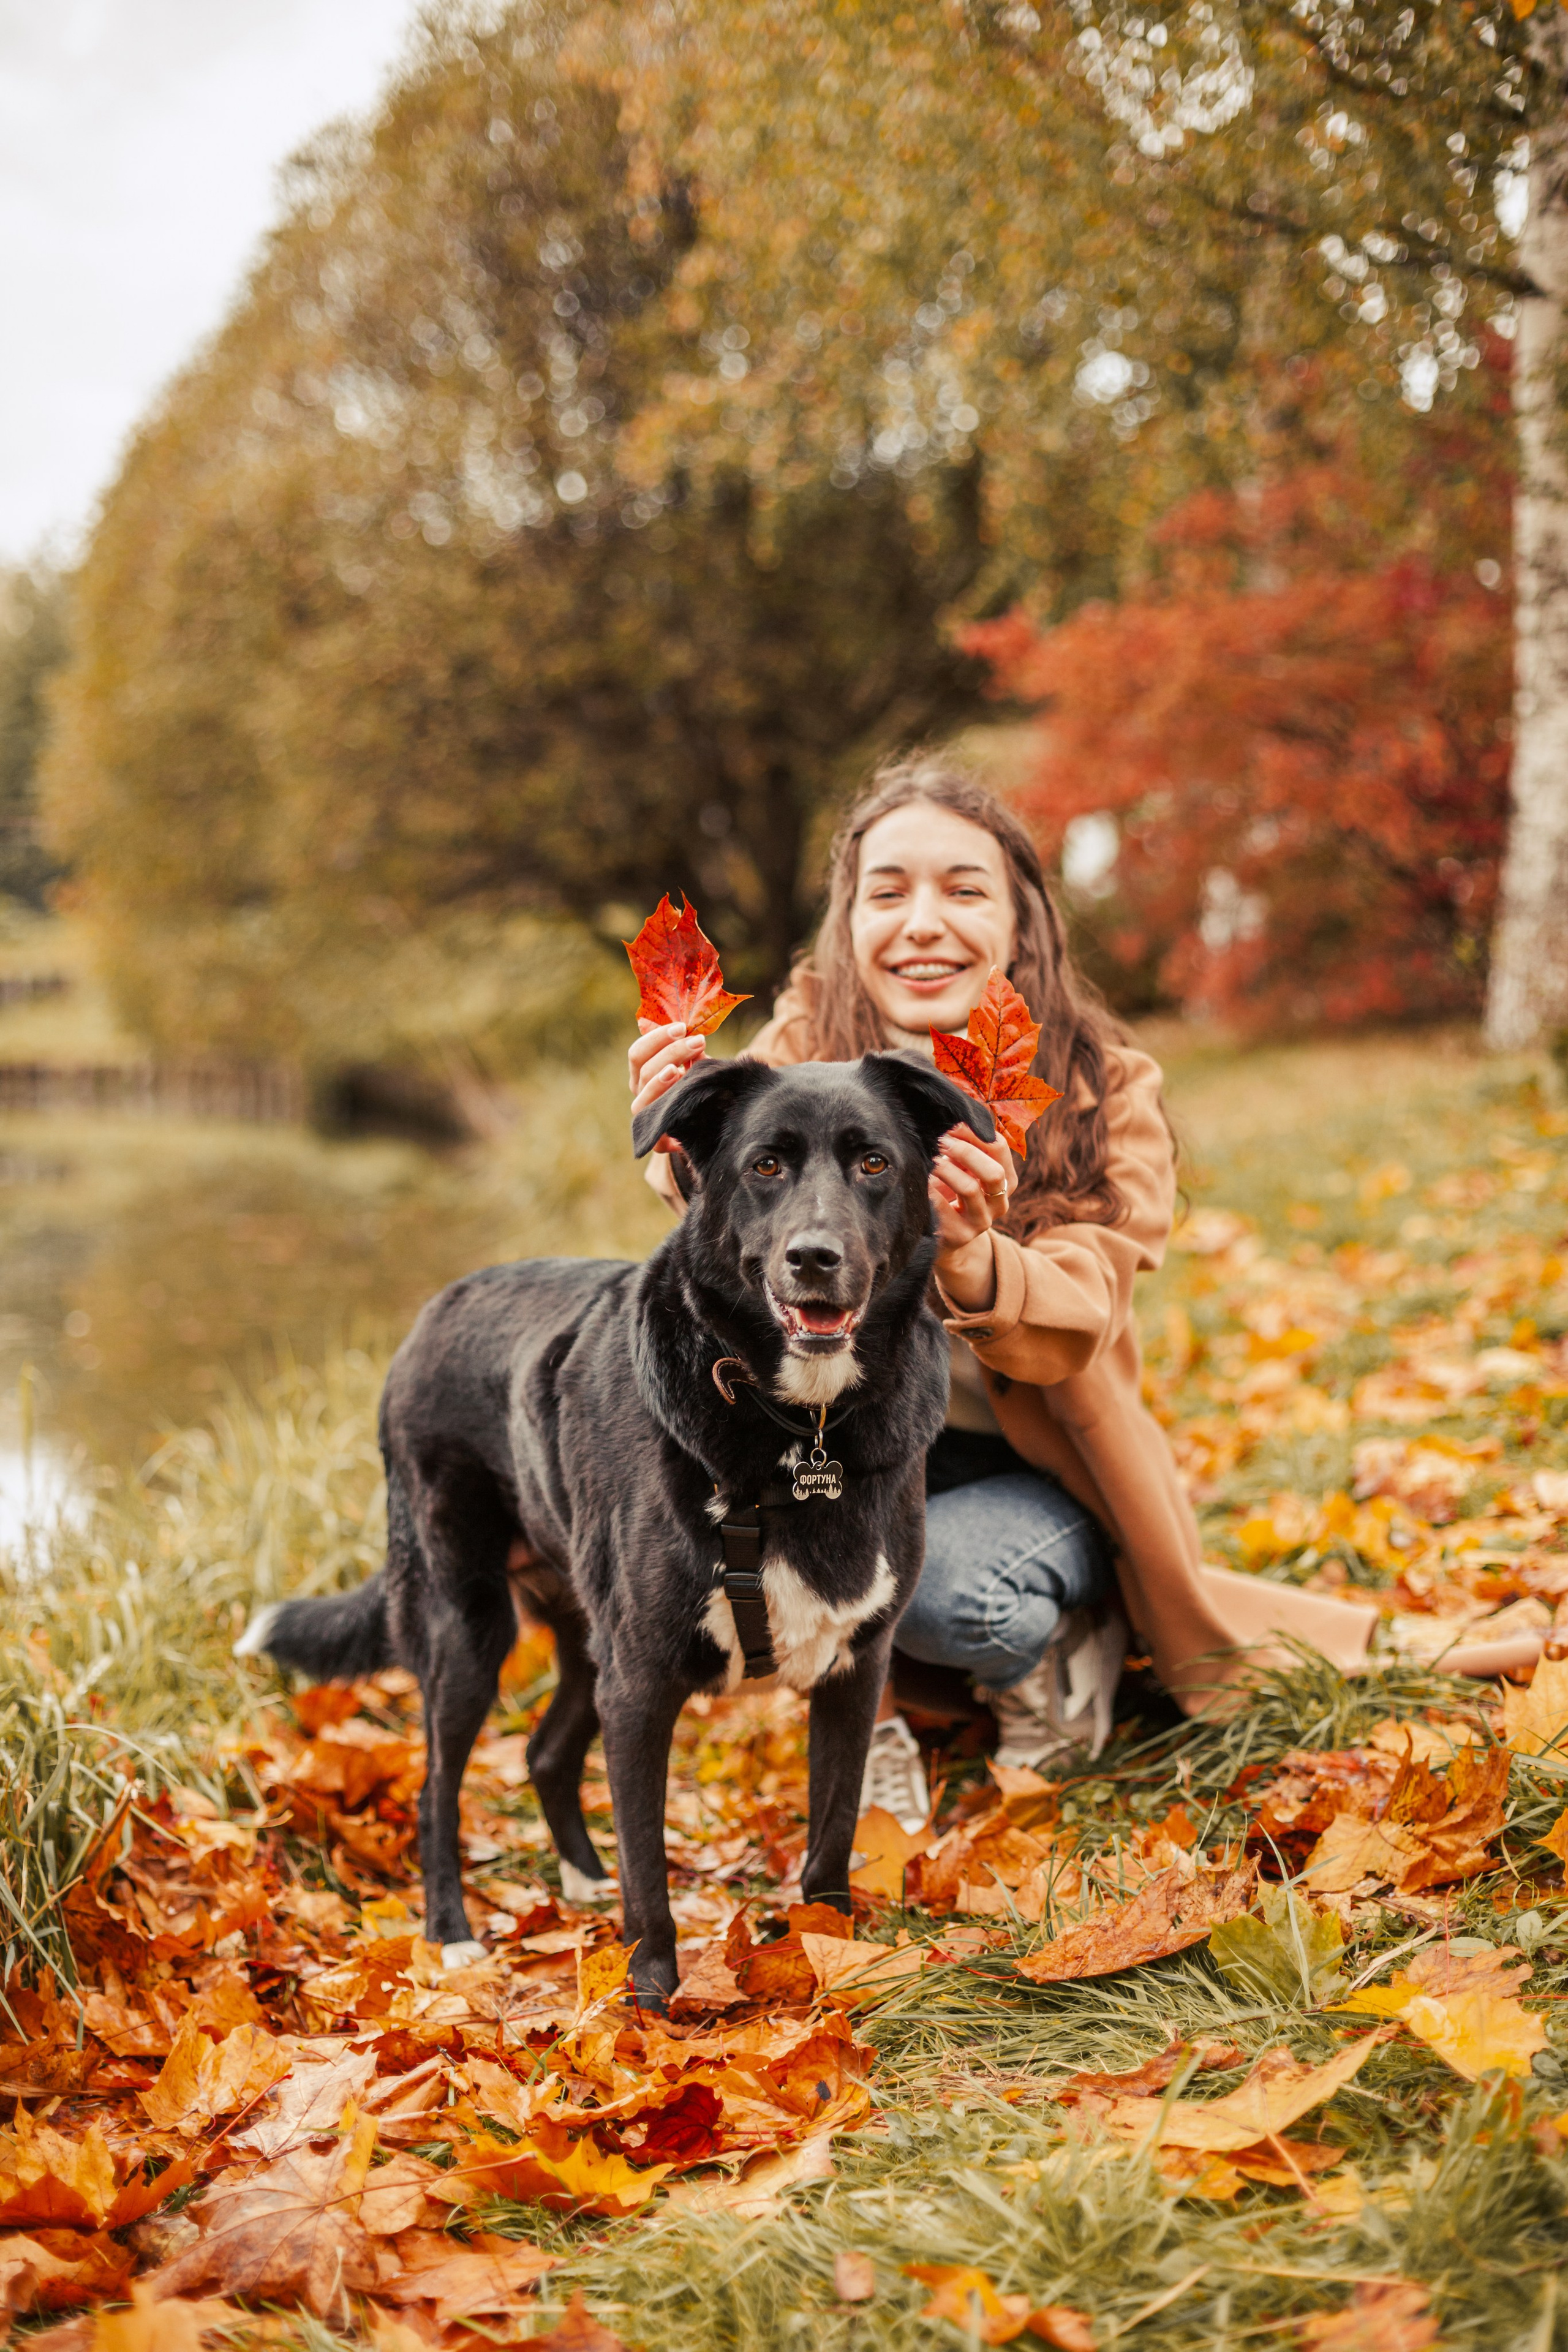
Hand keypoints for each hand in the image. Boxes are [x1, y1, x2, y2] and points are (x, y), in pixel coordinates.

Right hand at [629, 1018, 704, 1150]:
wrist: (702, 1125)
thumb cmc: (695, 1088)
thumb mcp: (696, 1067)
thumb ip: (694, 1055)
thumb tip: (698, 1044)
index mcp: (642, 1073)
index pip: (638, 1052)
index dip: (658, 1037)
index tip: (683, 1028)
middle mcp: (639, 1093)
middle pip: (645, 1069)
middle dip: (672, 1052)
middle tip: (698, 1042)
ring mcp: (645, 1116)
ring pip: (644, 1096)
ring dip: (660, 1081)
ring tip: (676, 1071)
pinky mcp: (656, 1140)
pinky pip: (655, 1130)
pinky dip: (666, 1119)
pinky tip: (682, 1110)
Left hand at [930, 1123, 1016, 1307]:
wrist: (946, 1235)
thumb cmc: (953, 1190)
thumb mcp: (966, 1167)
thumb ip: (966, 1143)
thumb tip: (951, 1110)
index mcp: (1006, 1179)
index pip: (999, 1148)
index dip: (975, 1131)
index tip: (951, 1122)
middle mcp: (999, 1202)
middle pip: (993, 1172)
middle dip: (966, 1152)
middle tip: (941, 1140)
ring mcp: (982, 1222)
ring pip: (970, 1189)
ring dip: (947, 1169)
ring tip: (930, 1159)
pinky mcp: (960, 1235)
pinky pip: (943, 1209)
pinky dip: (930, 1191)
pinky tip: (920, 1180)